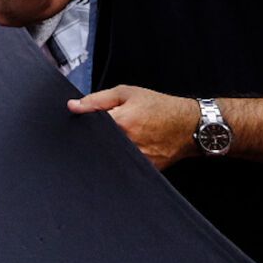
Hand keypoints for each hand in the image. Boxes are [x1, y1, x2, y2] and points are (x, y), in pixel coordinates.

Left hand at [69, 86, 196, 168]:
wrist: (190, 124)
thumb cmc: (160, 106)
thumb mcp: (126, 93)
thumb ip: (97, 100)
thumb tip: (72, 106)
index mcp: (121, 122)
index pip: (90, 128)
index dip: (85, 126)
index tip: (84, 125)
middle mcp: (128, 142)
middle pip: (100, 144)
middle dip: (98, 138)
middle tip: (107, 131)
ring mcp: (138, 158)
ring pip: (112, 156)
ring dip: (110, 149)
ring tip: (125, 138)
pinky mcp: (147, 168)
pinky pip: (126, 165)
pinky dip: (123, 157)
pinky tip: (129, 148)